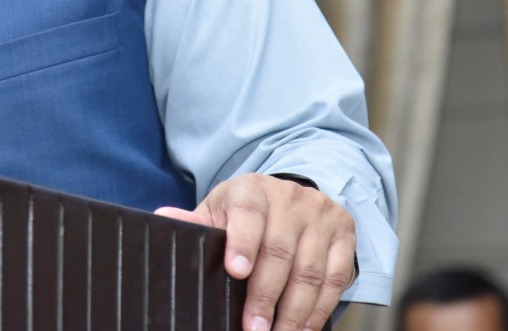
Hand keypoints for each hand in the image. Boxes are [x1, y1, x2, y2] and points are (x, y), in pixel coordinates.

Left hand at [155, 173, 354, 330]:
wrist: (291, 195)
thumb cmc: (247, 211)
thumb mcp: (220, 210)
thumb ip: (195, 221)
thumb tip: (163, 219)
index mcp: (253, 190)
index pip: (248, 212)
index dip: (242, 243)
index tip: (234, 272)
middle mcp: (290, 199)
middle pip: (280, 251)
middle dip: (265, 295)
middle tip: (253, 328)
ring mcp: (321, 216)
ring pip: (310, 270)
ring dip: (294, 311)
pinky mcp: (344, 235)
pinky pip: (336, 278)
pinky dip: (320, 309)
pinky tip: (304, 328)